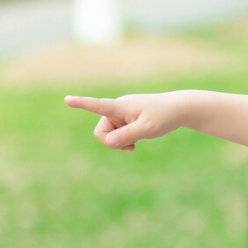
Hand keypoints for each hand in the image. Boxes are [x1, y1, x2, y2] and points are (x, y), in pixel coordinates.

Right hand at [65, 92, 186, 150]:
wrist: (180, 109)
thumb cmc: (165, 117)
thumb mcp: (147, 129)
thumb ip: (127, 135)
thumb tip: (108, 140)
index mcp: (121, 106)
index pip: (98, 105)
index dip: (82, 103)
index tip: (67, 99)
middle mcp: (118, 108)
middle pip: (101, 131)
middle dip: (111, 142)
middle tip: (131, 147)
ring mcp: (122, 113)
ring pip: (110, 134)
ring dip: (120, 141)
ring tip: (137, 141)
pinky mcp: (127, 118)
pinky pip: (118, 133)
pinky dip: (124, 139)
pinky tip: (136, 140)